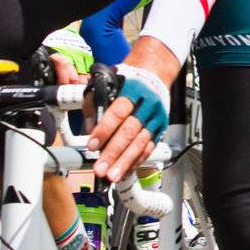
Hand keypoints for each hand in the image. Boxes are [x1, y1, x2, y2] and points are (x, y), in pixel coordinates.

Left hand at [87, 39, 176, 180]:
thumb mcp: (106, 85)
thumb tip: (88, 130)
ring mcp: (156, 117)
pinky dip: (137, 161)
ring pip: (141, 143)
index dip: (104, 130)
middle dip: (114, 152)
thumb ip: (94, 106)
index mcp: (133, 90)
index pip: (118, 112)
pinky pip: (149, 148)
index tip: (92, 145)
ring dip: (126, 162)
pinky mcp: (161, 128)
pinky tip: (125, 172)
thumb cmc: (125, 81)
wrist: (153, 73)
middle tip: (101, 169)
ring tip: (112, 176)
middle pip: (130, 131)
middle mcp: (148, 104)